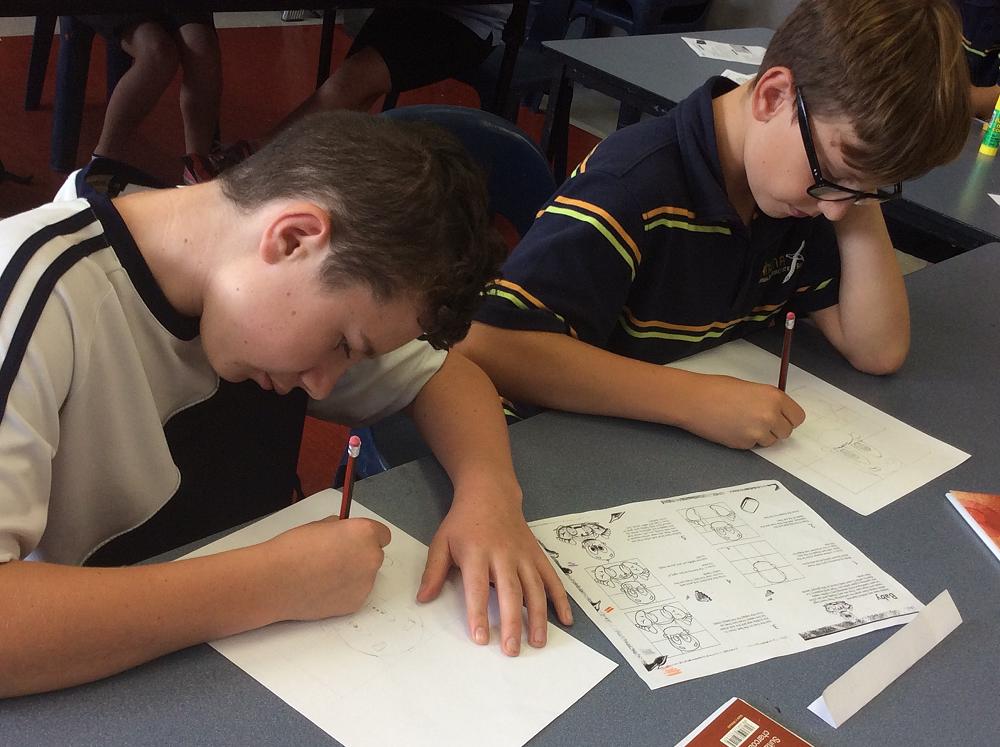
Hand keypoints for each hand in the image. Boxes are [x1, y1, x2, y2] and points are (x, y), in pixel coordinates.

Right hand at [263, 517, 390, 621]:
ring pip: (365, 576)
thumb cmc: (293, 550)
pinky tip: (323, 588)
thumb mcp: (320, 525)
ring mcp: (365, 583)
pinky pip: (355, 593)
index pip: (382, 534)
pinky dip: (344, 591)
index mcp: (365, 533)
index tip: (357, 541)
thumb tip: (344, 533)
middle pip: (375, 555)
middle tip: (336, 558)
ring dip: (352, 575)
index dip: (367, 537)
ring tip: (324, 574)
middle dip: (360, 556)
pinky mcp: (355, 603)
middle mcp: (371, 558)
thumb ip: (341, 528)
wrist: (275, 581)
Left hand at [416, 498, 573, 655]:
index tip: (481, 638)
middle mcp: (503, 555)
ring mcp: (524, 555)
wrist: (490, 494)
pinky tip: (565, 619)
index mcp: (476, 553)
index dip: (478, 614)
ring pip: (535, 588)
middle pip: (510, 592)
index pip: (477, 588)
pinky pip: (552, 578)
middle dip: (512, 622)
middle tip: (512, 650)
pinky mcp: (538, 555)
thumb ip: (433, 571)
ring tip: (538, 642)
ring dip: (539, 617)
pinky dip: (561, 599)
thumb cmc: (463, 522)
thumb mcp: (442, 541)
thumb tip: (423, 599)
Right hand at [681, 374, 804, 448]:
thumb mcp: (751, 388)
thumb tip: (778, 413)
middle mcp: (770, 416)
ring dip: (762, 435)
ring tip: (743, 422)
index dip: (788, 418)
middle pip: (786, 432)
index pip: (798, 417)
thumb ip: (768, 401)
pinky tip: (733, 427)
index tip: (781, 417)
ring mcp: (757, 432)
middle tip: (759, 420)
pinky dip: (746, 439)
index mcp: (774, 398)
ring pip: (771, 441)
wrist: (694, 400)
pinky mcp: (744, 444)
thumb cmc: (717, 389)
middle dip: (776, 428)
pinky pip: (754, 445)